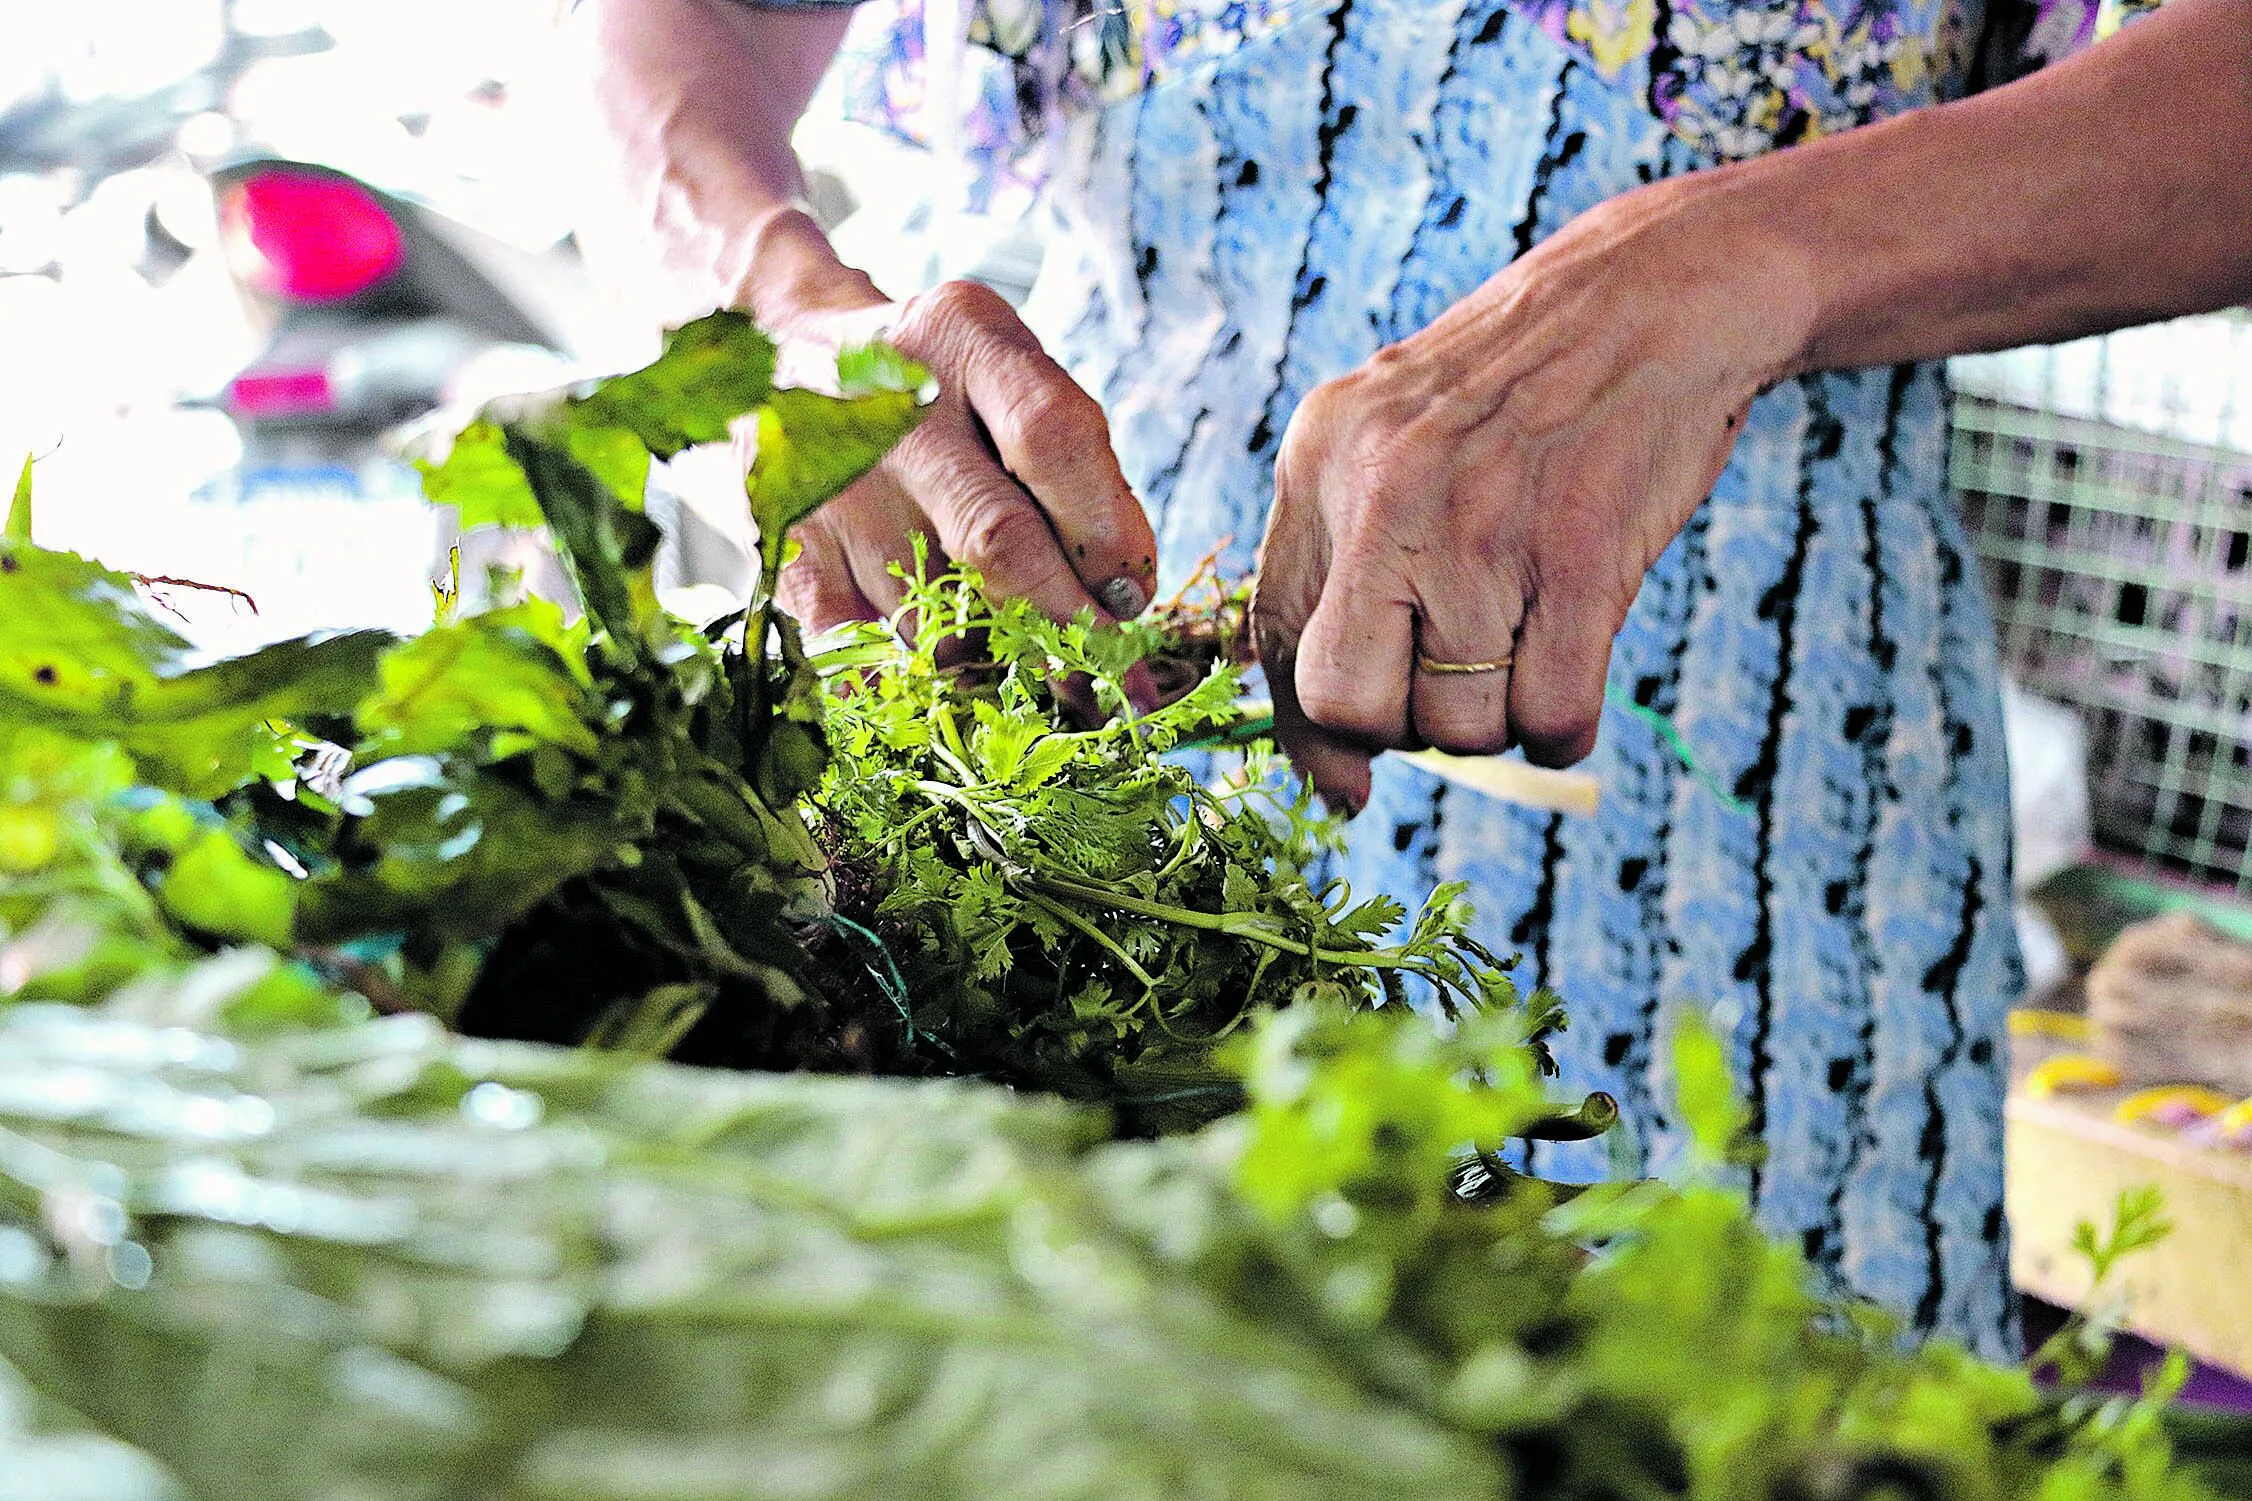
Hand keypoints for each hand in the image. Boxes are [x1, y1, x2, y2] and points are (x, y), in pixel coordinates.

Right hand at [755, 265, 1160, 683]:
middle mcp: (894, 407)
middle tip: (1109, 675)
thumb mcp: (1000, 372)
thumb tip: (1119, 602)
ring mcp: (831, 481)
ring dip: (997, 667)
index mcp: (965, 338)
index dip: (1109, 532)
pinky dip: (902, 688)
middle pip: (999, 537)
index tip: (1133, 594)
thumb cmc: (932, 382)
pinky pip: (850, 646)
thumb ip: (1065, 463)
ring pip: (935, 611)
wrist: (781, 355)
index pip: (1055, 438)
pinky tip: (941, 700)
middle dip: (1068, 625)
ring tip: (1030, 682)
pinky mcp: (786, 546)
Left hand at [1250, 178, 1811, 811]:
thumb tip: (1332, 773)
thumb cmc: (1515, 395)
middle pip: (1352, 702)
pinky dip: (1560, 727)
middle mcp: (1385, 495)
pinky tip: (1570, 676)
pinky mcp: (1579, 555)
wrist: (1654, 295)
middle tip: (1450, 680)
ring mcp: (1481, 526)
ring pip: (1461, 724)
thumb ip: (1338, 569)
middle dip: (1401, 727)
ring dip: (1497, 719)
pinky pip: (1550, 715)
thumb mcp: (1389, 439)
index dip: (1308, 733)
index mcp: (1319, 462)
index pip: (1276, 641)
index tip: (1345, 780)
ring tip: (1526, 644)